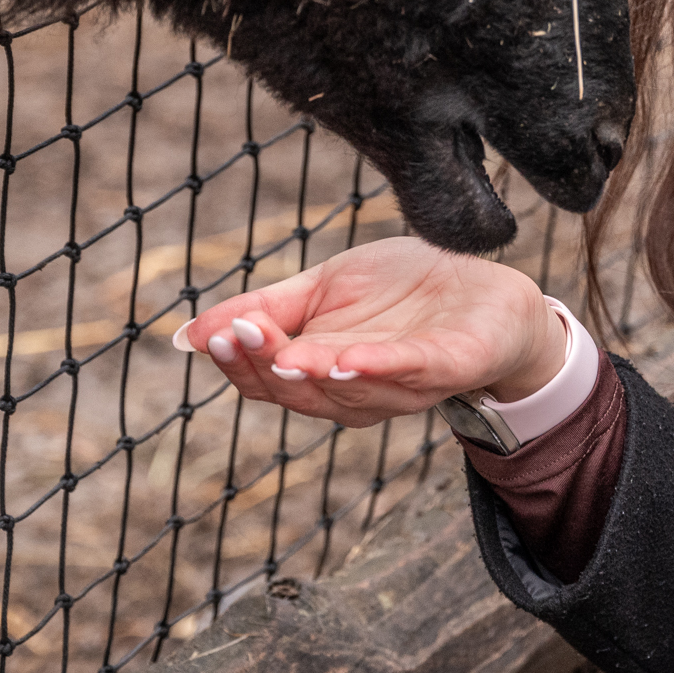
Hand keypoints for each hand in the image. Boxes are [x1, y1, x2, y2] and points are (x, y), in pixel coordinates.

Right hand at [170, 237, 566, 428]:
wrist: (485, 279)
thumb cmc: (402, 291)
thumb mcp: (324, 288)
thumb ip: (266, 310)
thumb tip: (188, 335)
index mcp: (323, 373)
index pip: (268, 380)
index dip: (239, 361)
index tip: (211, 333)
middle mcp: (360, 391)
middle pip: (303, 393)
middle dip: (267, 366)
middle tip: (237, 335)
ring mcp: (407, 384)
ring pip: (353, 392)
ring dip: (317, 374)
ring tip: (285, 357)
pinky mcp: (451, 366)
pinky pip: (412, 373)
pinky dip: (379, 368)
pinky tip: (349, 357)